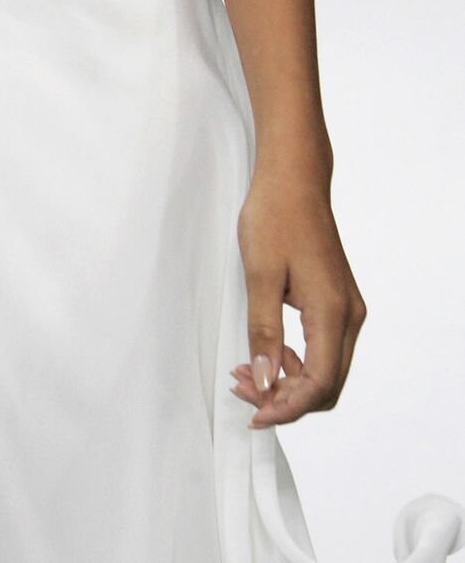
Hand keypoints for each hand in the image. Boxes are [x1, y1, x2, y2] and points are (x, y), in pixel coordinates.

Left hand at [229, 161, 366, 428]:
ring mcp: (346, 307)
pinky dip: (297, 359)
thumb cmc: (275, 216)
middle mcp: (348, 314)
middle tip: (243, 391)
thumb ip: (263, 331)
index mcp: (331, 312)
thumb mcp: (259, 274)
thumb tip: (265, 381)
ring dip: (290, 380)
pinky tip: (267, 352)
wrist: (293, 177)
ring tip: (246, 373)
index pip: (319, 383)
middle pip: (327, 384)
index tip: (253, 413)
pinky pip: (324, 347)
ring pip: (327, 368)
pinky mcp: (337, 299)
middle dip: (286, 398)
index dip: (287, 407)